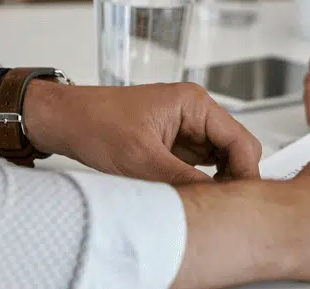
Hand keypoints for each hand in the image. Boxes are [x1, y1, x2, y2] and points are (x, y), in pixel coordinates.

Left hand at [27, 82, 262, 183]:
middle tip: (221, 206)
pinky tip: (190, 196)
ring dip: (215, 181)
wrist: (64, 121)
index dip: (245, 172)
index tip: (239, 201)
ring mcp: (185, 127)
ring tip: (203, 202)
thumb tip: (214, 200)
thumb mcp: (142, 160)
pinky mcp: (174, 142)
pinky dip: (199, 181)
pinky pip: (200, 165)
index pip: (240, 140)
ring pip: (220, 159)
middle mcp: (194, 112)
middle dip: (232, 178)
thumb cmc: (94, 123)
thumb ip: (184, 180)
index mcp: (193, 103)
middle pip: (235, 149)